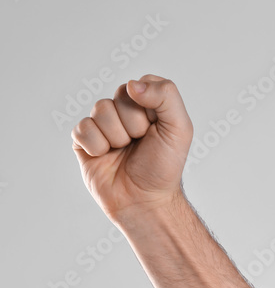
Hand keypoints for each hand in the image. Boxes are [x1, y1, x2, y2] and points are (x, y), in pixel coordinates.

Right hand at [71, 75, 193, 223]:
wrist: (145, 202)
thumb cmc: (163, 169)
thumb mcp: (179, 129)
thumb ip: (166, 95)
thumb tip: (132, 85)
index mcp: (146, 105)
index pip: (140, 85)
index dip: (148, 109)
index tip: (156, 130)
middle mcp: (123, 112)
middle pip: (119, 96)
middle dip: (133, 124)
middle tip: (140, 145)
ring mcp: (102, 126)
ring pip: (100, 110)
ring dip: (116, 136)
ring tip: (123, 153)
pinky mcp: (84, 142)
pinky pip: (82, 128)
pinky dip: (97, 146)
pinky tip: (105, 158)